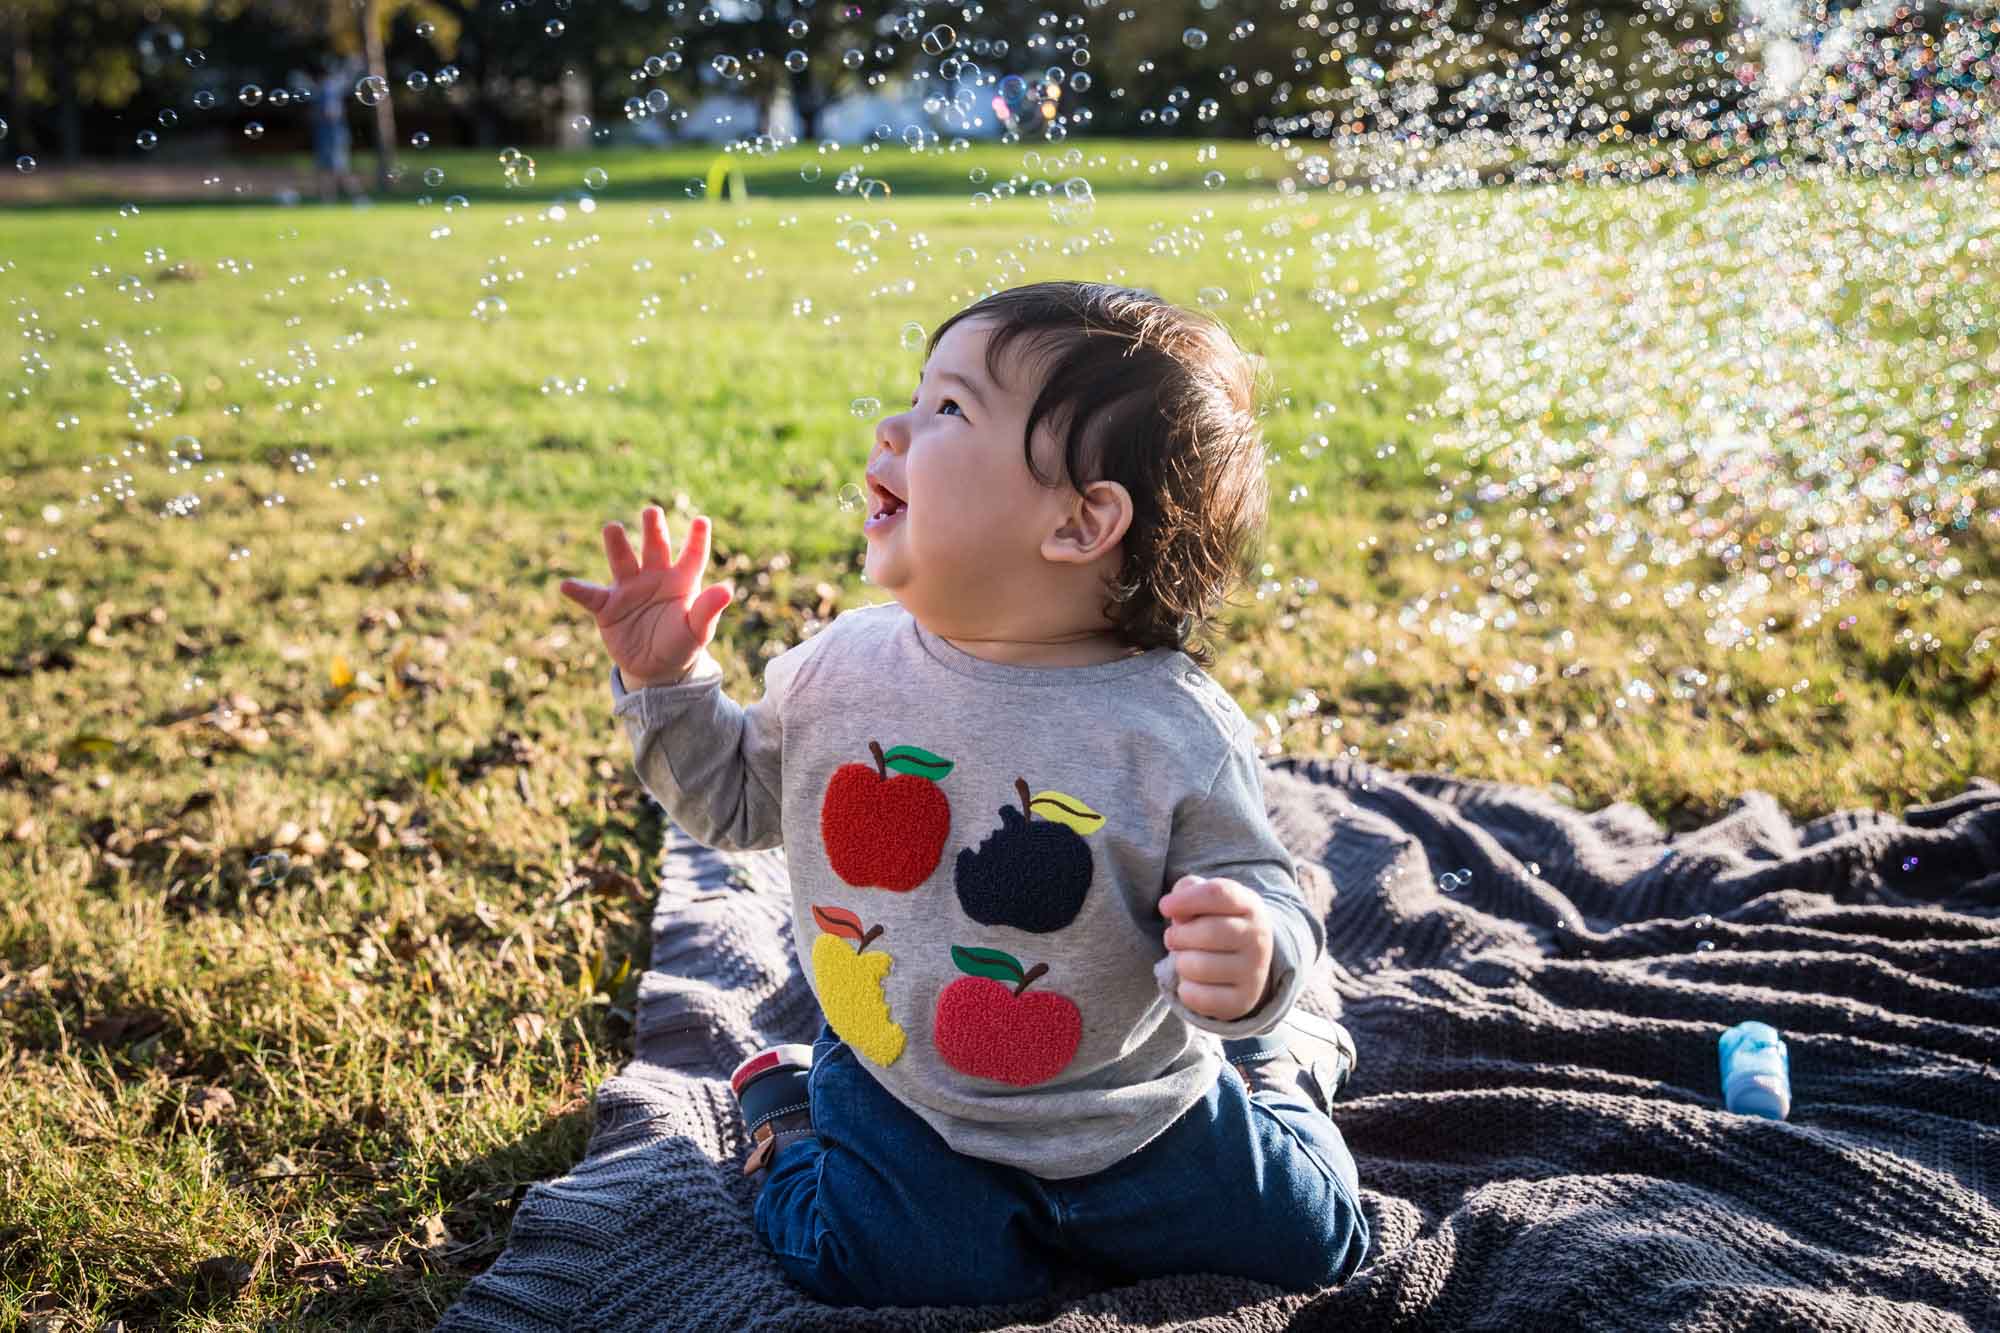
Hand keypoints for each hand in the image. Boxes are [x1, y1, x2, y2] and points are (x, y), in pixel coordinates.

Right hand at [558, 507, 733, 687]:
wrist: (656, 668)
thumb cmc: (681, 643)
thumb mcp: (697, 630)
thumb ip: (708, 610)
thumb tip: (727, 590)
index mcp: (682, 580)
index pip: (692, 555)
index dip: (697, 538)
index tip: (703, 521)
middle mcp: (655, 577)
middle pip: (654, 547)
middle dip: (653, 529)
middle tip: (652, 511)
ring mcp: (629, 589)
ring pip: (622, 561)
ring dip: (617, 545)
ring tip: (612, 527)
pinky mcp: (607, 607)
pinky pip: (591, 596)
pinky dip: (579, 591)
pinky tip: (567, 585)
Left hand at [1159, 875, 1274, 1022]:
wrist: (1246, 964)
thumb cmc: (1215, 924)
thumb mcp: (1206, 901)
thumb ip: (1188, 892)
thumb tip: (1175, 910)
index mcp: (1250, 906)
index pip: (1218, 894)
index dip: (1186, 899)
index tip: (1164, 907)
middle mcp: (1258, 938)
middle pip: (1208, 932)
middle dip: (1178, 935)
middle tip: (1172, 938)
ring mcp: (1254, 972)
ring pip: (1198, 966)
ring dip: (1180, 962)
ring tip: (1184, 959)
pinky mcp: (1243, 1001)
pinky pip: (1199, 997)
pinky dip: (1185, 989)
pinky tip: (1191, 982)